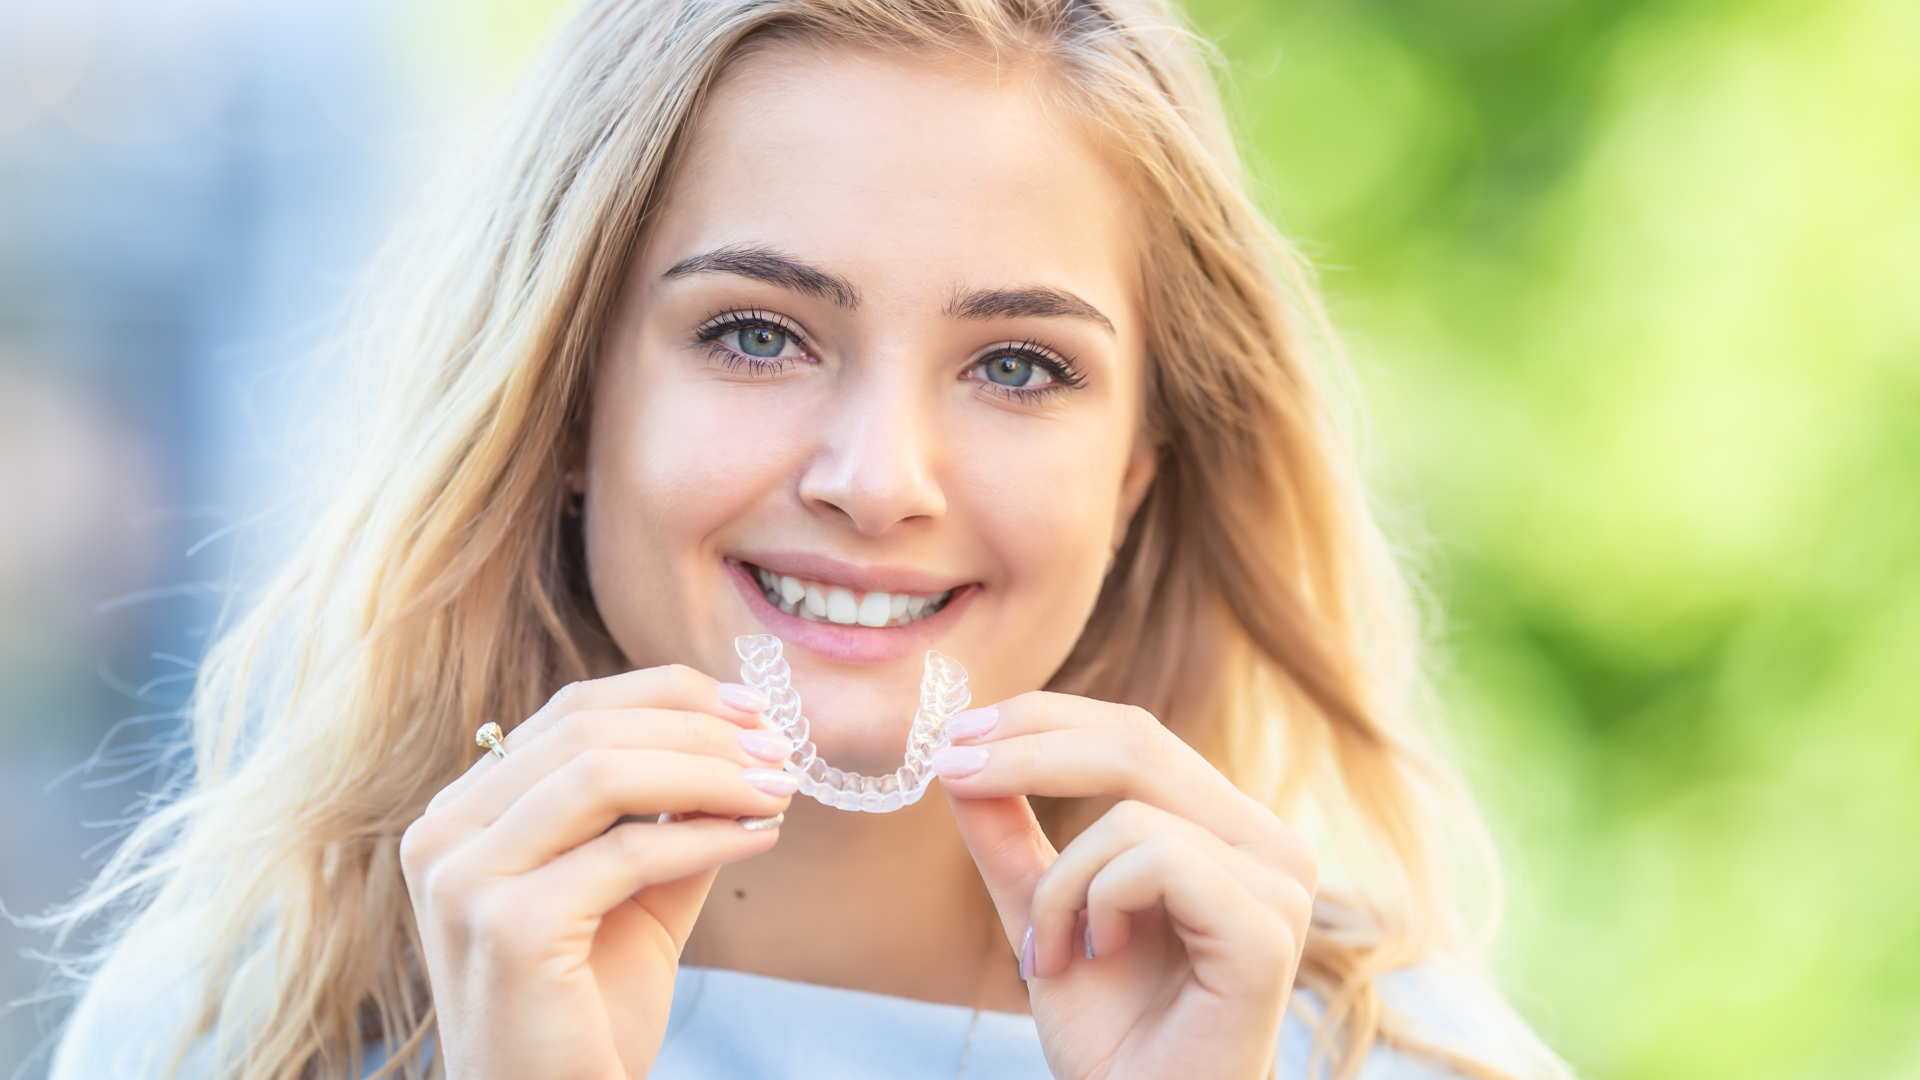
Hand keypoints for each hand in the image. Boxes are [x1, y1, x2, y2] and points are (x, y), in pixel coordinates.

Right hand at [399, 666, 797, 1079]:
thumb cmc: (589, 1008)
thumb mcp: (635, 890)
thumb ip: (669, 816)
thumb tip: (745, 743)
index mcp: (463, 813)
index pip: (571, 712)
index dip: (669, 695)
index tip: (754, 709)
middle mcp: (443, 835)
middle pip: (587, 729)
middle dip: (701, 730)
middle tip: (780, 748)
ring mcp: (464, 880)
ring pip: (604, 774)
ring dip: (711, 771)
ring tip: (777, 788)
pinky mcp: (508, 928)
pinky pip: (628, 851)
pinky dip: (706, 834)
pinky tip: (758, 838)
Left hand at [935, 694, 1317, 1079]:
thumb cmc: (1112, 1035)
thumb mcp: (1043, 912)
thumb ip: (1010, 838)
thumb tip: (958, 753)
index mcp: (1228, 831)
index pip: (1136, 735)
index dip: (1044, 719)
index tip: (957, 732)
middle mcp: (1270, 846)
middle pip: (1139, 743)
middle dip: (1028, 750)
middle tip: (952, 768)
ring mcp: (1279, 886)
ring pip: (1132, 813)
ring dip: (1060, 884)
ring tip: (1054, 952)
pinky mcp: (1267, 931)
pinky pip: (1156, 860)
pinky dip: (1098, 903)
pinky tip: (1097, 955)